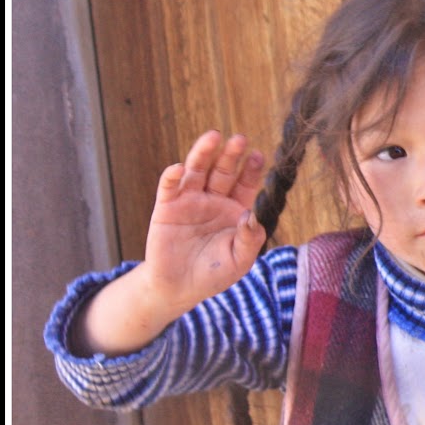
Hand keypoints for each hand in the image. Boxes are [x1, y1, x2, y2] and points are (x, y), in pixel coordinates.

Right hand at [141, 130, 268, 310]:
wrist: (178, 288)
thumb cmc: (214, 274)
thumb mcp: (240, 260)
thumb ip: (250, 238)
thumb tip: (251, 216)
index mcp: (234, 210)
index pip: (245, 184)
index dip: (251, 170)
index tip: (258, 155)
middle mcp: (213, 200)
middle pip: (222, 171)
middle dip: (230, 154)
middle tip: (240, 138)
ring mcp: (189, 201)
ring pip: (197, 171)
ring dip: (203, 153)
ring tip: (213, 137)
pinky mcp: (166, 208)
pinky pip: (169, 188)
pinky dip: (172, 176)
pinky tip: (179, 168)